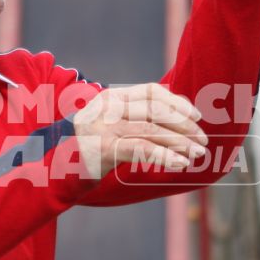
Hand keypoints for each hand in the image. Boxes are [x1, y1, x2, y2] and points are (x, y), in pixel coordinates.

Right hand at [69, 83, 207, 178]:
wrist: (56, 168)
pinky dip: (164, 155)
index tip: (198, 117)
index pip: (151, 91)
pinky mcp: (103, 148)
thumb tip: (180, 120)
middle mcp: (107, 107)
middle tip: (203, 140)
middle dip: (184, 125)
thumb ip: (138, 117)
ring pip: (151, 129)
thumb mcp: (112, 125)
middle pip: (154, 110)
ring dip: (179, 142)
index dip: (177, 102)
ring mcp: (104, 127)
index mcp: (112, 97)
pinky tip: (180, 163)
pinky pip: (140, 148)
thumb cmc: (92, 148)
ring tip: (197, 154)